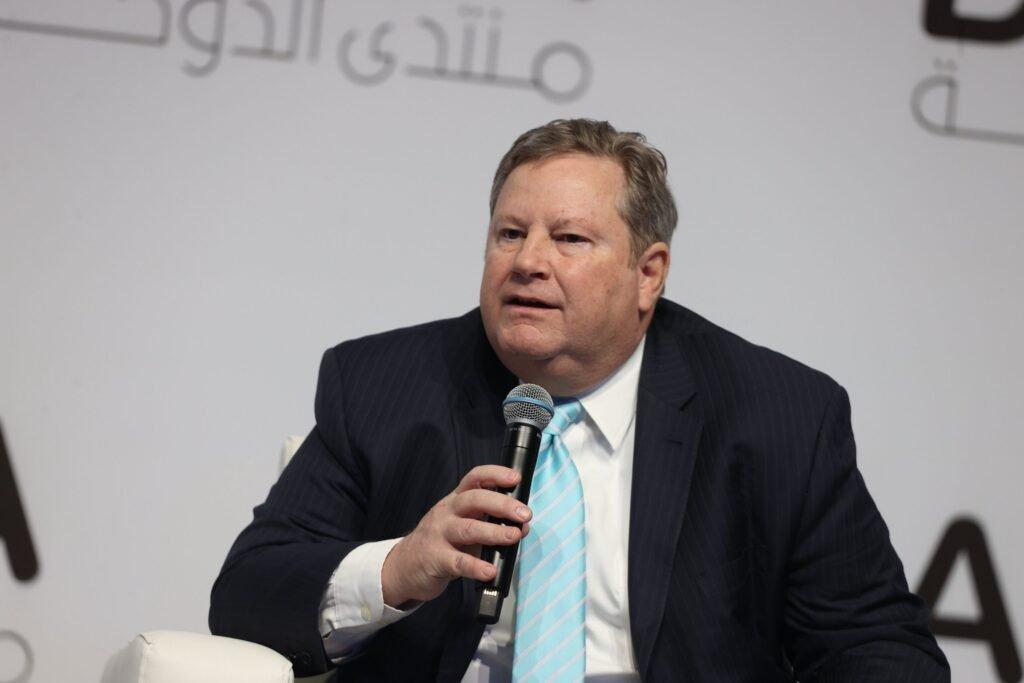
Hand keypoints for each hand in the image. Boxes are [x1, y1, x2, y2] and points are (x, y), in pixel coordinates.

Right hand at [381, 465, 531, 607]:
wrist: (404, 566)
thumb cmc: (440, 543)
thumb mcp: (462, 526)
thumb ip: (491, 524)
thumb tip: (523, 526)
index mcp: (456, 501)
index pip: (475, 479)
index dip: (495, 474)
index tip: (515, 478)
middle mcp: (447, 513)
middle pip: (474, 500)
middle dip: (502, 505)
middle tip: (524, 514)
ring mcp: (439, 534)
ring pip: (467, 528)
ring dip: (493, 532)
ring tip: (513, 537)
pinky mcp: (435, 558)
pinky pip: (458, 561)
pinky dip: (476, 566)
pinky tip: (490, 571)